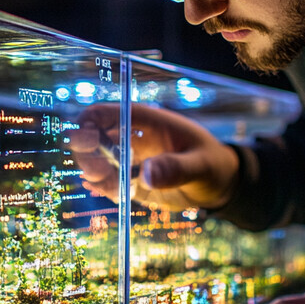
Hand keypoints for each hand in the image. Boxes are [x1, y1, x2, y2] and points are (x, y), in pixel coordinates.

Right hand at [70, 103, 239, 210]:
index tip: (87, 139)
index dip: (88, 122)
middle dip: (85, 150)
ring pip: (95, 160)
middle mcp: (131, 138)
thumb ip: (176, 168)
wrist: (219, 184)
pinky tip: (102, 191)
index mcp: (145, 121)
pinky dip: (101, 187)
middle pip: (92, 136)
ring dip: (93, 171)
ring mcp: (128, 160)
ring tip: (105, 184)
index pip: (105, 112)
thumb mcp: (201, 165)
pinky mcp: (129, 182)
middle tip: (96, 169)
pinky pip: (106, 183)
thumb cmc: (213, 164)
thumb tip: (146, 175)